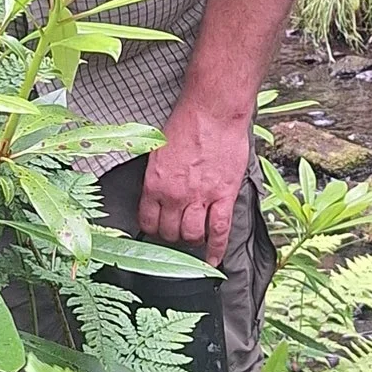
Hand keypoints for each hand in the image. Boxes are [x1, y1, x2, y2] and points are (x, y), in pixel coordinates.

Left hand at [139, 102, 252, 262]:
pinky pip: (219, 231)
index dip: (152, 228)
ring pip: (192, 235)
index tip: (157, 228)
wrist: (214, 111)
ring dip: (192, 240)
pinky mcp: (223, 196)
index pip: (147, 221)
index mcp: (155, 183)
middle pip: (169, 232)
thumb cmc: (187, 122)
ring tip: (194, 238)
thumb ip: (157, 175)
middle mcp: (174, 195)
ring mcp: (200, 198)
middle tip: (177, 231)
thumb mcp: (158, 149)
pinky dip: (217, 249)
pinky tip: (214, 260)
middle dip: (172, 235)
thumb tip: (158, 192)